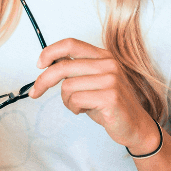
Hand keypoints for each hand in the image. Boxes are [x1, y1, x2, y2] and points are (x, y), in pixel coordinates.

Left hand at [31, 38, 159, 153]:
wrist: (135, 125)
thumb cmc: (108, 104)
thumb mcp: (92, 81)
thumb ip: (75, 70)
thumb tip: (47, 62)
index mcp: (103, 56)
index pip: (70, 44)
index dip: (50, 51)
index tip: (39, 64)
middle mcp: (108, 64)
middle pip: (63, 67)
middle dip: (44, 81)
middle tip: (35, 92)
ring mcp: (111, 80)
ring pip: (67, 87)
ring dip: (67, 101)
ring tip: (79, 105)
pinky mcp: (110, 97)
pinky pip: (76, 100)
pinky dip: (74, 108)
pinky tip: (85, 110)